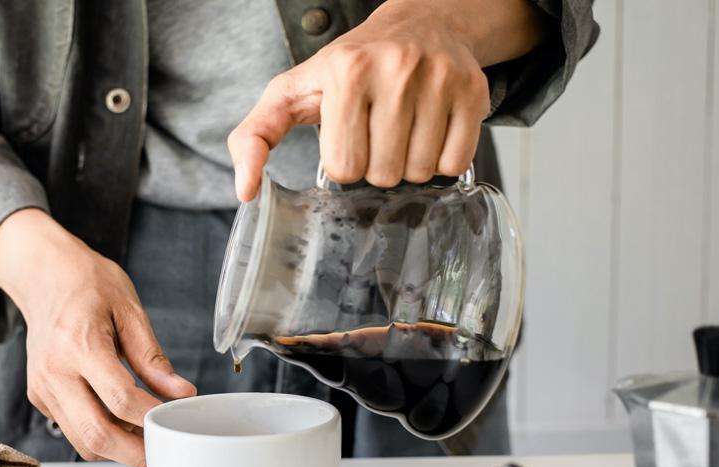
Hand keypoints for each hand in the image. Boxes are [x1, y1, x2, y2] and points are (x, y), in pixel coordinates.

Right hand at [0, 209, 196, 466]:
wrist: (43, 276)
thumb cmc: (87, 285)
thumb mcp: (129, 309)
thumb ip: (152, 357)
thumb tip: (181, 392)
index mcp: (79, 343)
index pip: (120, 398)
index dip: (152, 417)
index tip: (176, 419)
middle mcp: (54, 371)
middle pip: (95, 433)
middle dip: (134, 452)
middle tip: (164, 450)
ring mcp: (42, 388)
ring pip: (81, 442)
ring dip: (118, 449)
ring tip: (146, 436)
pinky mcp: (39, 397)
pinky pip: (71, 430)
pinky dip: (100, 435)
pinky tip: (122, 422)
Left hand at [228, 0, 545, 200]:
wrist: (419, 24)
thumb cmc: (350, 67)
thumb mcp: (292, 93)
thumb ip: (255, 137)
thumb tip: (245, 191)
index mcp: (346, 71)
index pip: (344, 166)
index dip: (345, 161)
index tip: (348, 136)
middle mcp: (395, 69)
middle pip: (384, 174)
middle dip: (377, 165)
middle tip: (377, 134)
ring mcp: (439, 78)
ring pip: (421, 172)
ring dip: (409, 165)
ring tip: (403, 131)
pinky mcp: (473, 91)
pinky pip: (455, 163)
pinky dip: (443, 160)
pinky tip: (431, 131)